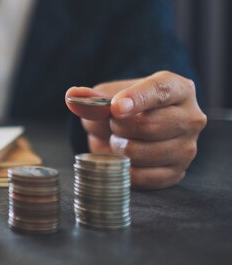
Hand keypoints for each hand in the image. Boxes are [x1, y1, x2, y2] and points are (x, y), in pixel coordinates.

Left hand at [65, 71, 206, 188]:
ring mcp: (187, 147)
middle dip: (118, 126)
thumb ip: (94, 99)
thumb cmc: (125, 106)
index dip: (135, 99)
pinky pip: (142, 176)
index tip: (115, 108)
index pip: (160, 91)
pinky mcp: (177, 172)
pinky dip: (124, 168)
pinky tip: (123, 157)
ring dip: (118, 148)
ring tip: (119, 139)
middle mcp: (191, 117)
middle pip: (147, 125)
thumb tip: (73, 97)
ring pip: (141, 152)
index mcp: (178, 88)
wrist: (135, 128)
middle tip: (114, 125)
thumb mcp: (108, 96)